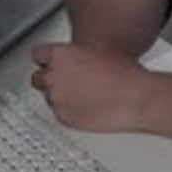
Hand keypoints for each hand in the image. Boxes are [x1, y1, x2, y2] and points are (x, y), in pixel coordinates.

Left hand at [31, 42, 147, 130]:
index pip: (37, 54)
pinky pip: (59, 113)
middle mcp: (54, 77)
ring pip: (48, 97)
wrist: (135, 97)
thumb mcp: (98, 52)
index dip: (46, 58)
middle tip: (65, 80)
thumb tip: (74, 60)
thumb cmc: (123, 74)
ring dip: (59, 95)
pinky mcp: (64, 118)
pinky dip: (69, 110)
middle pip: (37, 78)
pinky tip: (86, 106)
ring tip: (81, 94)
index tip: (51, 61)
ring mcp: (57, 99)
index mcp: (61, 55)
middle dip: (49, 78)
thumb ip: (77, 55)